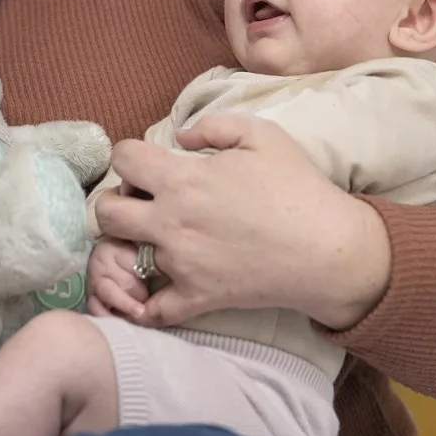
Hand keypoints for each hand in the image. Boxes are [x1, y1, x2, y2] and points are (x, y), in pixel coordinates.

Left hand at [93, 114, 391, 330]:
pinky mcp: (197, 298)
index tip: (146, 162)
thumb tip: (180, 136)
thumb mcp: (261, 134)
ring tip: (153, 236)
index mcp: (183, 180)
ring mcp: (181, 264)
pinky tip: (154, 286)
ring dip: (130, 243)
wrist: (330, 250)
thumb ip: (212, 125)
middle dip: (114, 200)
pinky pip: (153, 310)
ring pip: (122, 256)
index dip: (129, 155)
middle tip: (140, 200)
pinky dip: (145, 303)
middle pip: (105, 211)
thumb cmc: (297, 187)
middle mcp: (172, 222)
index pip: (123, 158)